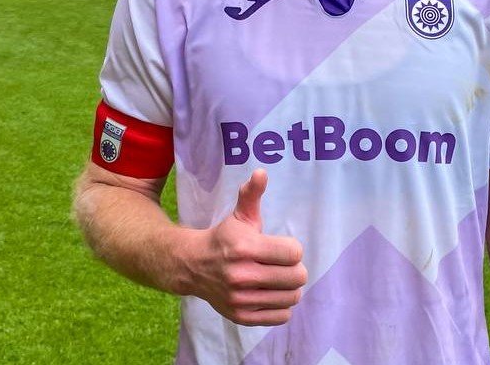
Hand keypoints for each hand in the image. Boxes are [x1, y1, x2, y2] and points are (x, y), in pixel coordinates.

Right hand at [168, 169, 306, 325]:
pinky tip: (271, 294)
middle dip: (295, 268)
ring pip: (292, 297)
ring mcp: (241, 299)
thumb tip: (262, 172)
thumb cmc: (225, 238)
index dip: (292, 248)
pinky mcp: (241, 316)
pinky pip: (281, 316)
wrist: (193, 266)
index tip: (282, 247)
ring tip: (279, 279)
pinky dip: (282, 306)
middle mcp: (242, 275)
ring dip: (290, 288)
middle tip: (284, 264)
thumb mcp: (240, 215)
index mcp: (245, 248)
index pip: (293, 253)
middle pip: (297, 277)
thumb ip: (252, 194)